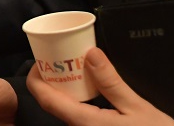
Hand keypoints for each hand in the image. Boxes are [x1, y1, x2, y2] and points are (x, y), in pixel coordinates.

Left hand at [27, 47, 173, 124]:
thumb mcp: (138, 108)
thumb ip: (112, 82)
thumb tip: (91, 54)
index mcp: (84, 123)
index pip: (46, 99)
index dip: (36, 77)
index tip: (39, 58)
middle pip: (53, 103)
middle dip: (52, 79)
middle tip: (60, 57)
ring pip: (65, 109)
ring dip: (65, 89)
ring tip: (75, 68)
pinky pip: (78, 116)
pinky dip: (77, 99)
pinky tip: (88, 88)